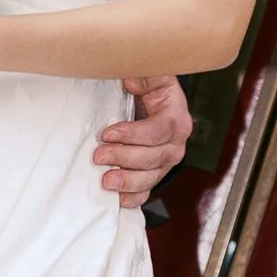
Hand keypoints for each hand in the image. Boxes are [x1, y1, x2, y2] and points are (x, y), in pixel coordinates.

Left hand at [94, 73, 189, 207]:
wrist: (156, 106)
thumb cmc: (152, 90)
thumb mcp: (154, 76)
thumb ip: (146, 77)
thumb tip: (132, 81)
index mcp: (177, 120)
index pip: (158, 131)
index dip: (133, 134)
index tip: (108, 133)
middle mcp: (175, 145)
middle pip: (153, 157)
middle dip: (125, 158)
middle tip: (99, 156)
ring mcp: (165, 163)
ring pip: (151, 177)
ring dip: (128, 182)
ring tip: (106, 181)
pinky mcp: (154, 175)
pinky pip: (147, 191)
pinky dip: (133, 198)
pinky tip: (118, 200)